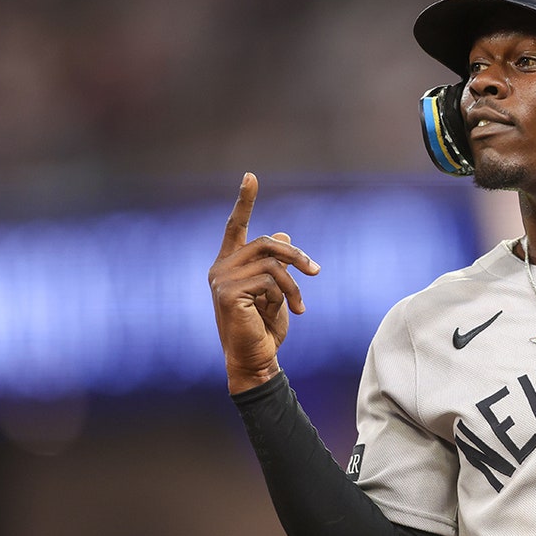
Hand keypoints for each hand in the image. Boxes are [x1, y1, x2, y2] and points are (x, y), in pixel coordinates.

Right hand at [208, 173, 319, 393]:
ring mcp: (220, 279)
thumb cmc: (264, 327)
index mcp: (230, 264)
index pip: (236, 226)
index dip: (244, 201)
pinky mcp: (227, 292)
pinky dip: (285, 296)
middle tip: (315, 271)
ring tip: (300, 306)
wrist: (256, 359)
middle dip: (295, 255)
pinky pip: (269, 280)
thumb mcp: (276, 291)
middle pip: (266, 243)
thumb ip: (276, 264)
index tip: (250, 176)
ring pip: (272, 263)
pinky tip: (288, 313)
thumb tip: (282, 233)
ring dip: (294, 284)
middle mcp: (220, 267)